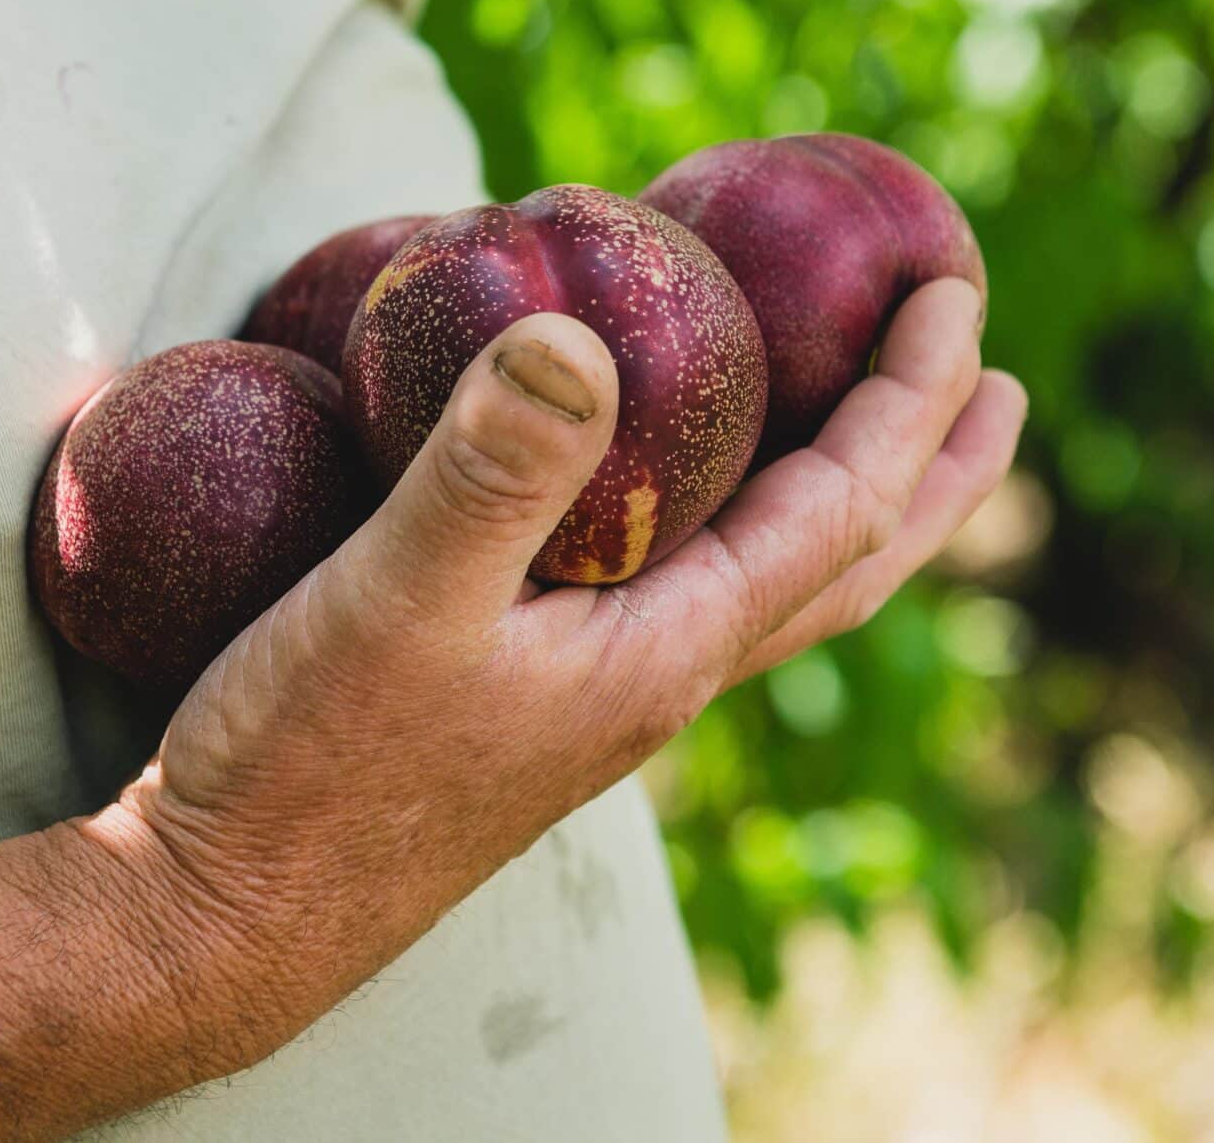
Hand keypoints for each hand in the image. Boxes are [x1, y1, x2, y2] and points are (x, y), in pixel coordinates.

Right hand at [87, 277, 1025, 1077]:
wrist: (220, 922)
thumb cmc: (309, 773)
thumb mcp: (395, 603)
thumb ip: (489, 472)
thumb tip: (582, 339)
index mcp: (667, 653)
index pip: (845, 510)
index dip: (911, 399)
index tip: (956, 291)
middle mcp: (660, 677)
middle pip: (850, 564)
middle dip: (933, 465)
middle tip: (993, 378)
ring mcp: (601, 694)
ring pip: (774, 582)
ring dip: (846, 493)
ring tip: (872, 421)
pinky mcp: (535, 696)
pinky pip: (681, 586)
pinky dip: (727, 515)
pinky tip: (666, 491)